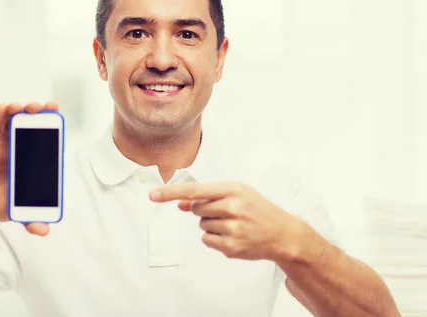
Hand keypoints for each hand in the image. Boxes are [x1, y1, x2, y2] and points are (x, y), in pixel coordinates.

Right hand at [0, 101, 58, 235]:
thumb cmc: (3, 205)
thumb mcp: (18, 213)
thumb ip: (30, 219)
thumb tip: (43, 231)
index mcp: (33, 161)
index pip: (45, 139)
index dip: (51, 125)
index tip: (55, 112)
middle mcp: (21, 149)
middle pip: (30, 126)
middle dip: (37, 114)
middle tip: (41, 106)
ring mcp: (3, 145)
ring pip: (12, 123)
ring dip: (18, 112)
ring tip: (21, 107)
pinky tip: (2, 107)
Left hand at [150, 182, 302, 260]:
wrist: (282, 233)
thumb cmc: (256, 209)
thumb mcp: (237, 193)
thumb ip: (208, 196)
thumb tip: (180, 203)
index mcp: (233, 189)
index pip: (194, 190)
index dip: (171, 192)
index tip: (153, 194)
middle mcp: (232, 207)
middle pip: (196, 209)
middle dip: (205, 210)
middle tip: (226, 212)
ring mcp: (232, 228)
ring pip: (201, 225)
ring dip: (211, 225)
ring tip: (233, 224)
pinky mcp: (231, 247)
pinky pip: (206, 240)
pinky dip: (214, 239)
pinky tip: (233, 235)